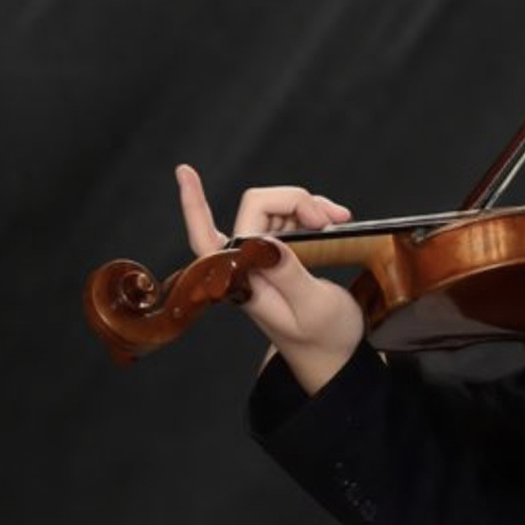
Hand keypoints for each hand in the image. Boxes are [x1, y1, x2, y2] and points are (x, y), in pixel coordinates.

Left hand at [175, 164, 365, 393]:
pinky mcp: (281, 253)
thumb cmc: (324, 337)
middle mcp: (247, 264)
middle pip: (257, 206)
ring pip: (277, 206)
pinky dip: (316, 211)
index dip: (194, 204)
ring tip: (339, 220)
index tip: (185, 171)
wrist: (335, 352)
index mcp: (245, 281)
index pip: (207, 238)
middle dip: (295, 201)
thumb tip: (267, 243)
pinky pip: (293, 216)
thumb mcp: (314, 308)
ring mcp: (264, 256)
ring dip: (311, 206)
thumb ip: (289, 275)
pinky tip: (336, 221)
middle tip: (329, 220)